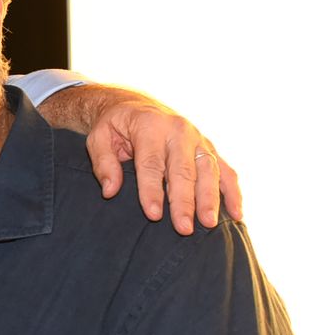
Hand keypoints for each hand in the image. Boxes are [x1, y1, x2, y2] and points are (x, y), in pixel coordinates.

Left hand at [83, 93, 242, 233]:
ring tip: (209, 224)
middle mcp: (179, 131)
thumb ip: (103, 163)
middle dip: (184, 201)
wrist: (135, 105)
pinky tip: (236, 214)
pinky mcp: (209, 149)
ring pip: (208, 170)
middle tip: (184, 228)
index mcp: (150, 127)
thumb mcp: (98, 137)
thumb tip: (110, 191)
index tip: (154, 215)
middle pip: (183, 170)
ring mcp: (199, 139)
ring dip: (210, 199)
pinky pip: (226, 170)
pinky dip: (233, 191)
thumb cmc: (116, 126)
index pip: (151, 163)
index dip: (152, 190)